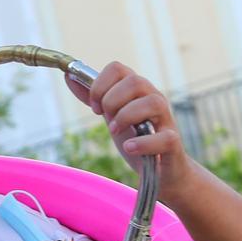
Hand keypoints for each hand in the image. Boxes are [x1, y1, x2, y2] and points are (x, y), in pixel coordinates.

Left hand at [71, 62, 195, 204]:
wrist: (159, 171)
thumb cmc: (136, 138)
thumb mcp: (111, 114)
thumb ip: (93, 96)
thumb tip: (69, 76)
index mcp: (137, 90)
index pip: (117, 68)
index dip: (99, 84)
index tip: (94, 107)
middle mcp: (154, 98)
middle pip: (134, 81)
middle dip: (111, 100)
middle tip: (106, 120)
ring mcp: (166, 120)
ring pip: (152, 103)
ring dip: (126, 117)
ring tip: (115, 132)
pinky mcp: (172, 143)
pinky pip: (165, 137)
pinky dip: (143, 143)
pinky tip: (129, 147)